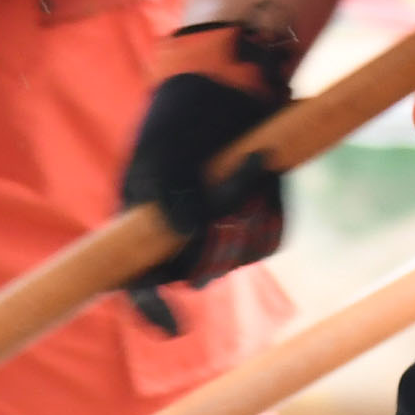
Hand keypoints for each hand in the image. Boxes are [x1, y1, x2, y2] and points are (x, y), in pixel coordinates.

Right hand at [119, 12, 300, 331]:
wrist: (227, 85)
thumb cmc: (181, 116)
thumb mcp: (165, 149)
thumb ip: (171, 191)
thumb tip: (187, 236)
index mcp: (141, 227)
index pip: (138, 285)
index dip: (151, 310)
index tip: (173, 328)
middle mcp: (179, 238)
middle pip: (204, 269)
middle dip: (226, 225)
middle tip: (242, 166)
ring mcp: (220, 232)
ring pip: (242, 252)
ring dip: (253, 207)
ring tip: (251, 157)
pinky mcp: (256, 221)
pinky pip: (272, 235)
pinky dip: (275, 204)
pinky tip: (267, 166)